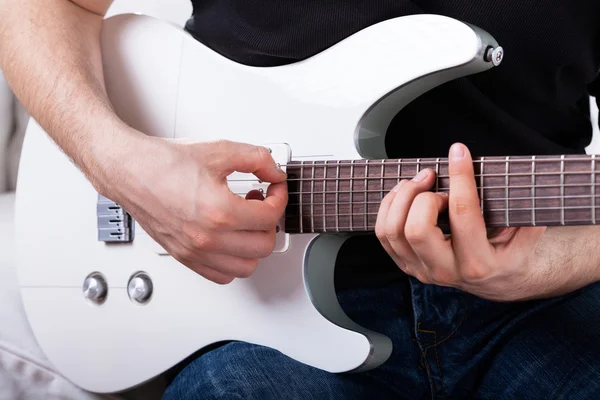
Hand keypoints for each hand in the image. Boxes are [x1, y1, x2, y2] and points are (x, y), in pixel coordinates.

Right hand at [97, 134, 287, 283]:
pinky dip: (233, 261)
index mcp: (218, 212)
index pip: (270, 217)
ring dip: (254, 245)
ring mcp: (194, 251)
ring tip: (246, 222)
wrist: (130, 170)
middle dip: (270, 222)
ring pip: (246, 267)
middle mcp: (206, 238)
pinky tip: (230, 238)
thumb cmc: (164, 163)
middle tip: (262, 204)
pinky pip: (222, 275)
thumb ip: (256, 158)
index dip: (280, 198)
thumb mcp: (219, 150)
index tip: (275, 188)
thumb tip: (274, 171)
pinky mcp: (184, 257)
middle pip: (264, 245)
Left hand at [375, 143, 548, 300]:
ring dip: (401, 197)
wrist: (499, 282)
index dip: (460, 177)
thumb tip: (516, 174)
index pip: (463, 213)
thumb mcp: (527, 233)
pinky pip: (384, 234)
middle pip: (416, 229)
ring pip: (393, 231)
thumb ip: (523, 208)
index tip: (459, 152)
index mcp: (478, 263)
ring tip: (419, 181)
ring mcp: (422, 270)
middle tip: (435, 179)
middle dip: (422, 195)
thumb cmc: (511, 252)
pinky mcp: (407, 264)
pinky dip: (389, 207)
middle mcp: (446, 270)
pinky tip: (405, 193)